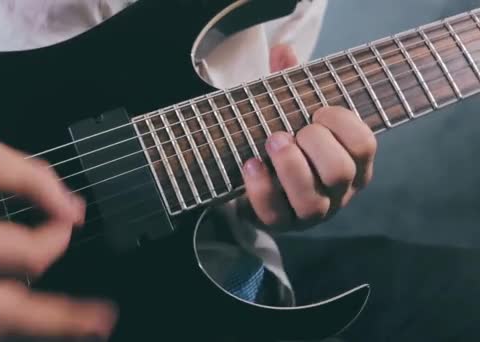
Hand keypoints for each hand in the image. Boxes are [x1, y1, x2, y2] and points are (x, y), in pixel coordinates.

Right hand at [0, 110, 116, 340]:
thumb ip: (38, 183)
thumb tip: (73, 211)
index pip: (28, 257)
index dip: (58, 237)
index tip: (65, 219)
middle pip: (13, 313)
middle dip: (64, 319)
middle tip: (102, 319)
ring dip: (39, 330)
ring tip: (78, 325)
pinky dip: (8, 326)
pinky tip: (33, 320)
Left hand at [238, 45, 376, 231]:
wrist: (254, 183)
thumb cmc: (283, 144)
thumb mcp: (289, 113)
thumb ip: (290, 84)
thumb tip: (283, 50)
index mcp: (351, 163)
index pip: (364, 146)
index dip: (343, 124)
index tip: (319, 111)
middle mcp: (337, 192)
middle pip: (340, 173)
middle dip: (315, 144)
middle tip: (291, 130)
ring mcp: (310, 213)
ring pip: (312, 201)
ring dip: (290, 166)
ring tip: (272, 140)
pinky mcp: (280, 224)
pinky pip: (275, 214)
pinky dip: (261, 187)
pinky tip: (250, 163)